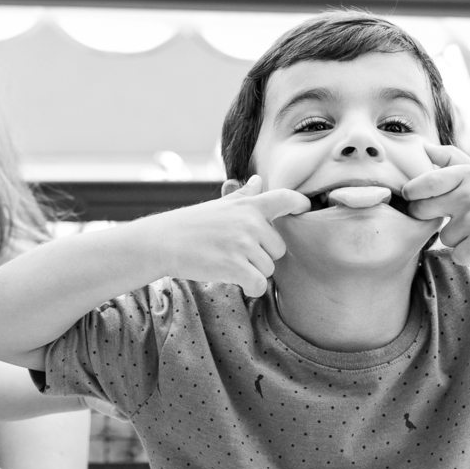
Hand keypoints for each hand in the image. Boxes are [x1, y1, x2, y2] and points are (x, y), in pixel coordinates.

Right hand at [151, 175, 308, 296]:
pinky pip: (258, 284)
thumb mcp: (220, 206)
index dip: (300, 204)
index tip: (305, 209)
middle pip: (279, 249)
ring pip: (268, 269)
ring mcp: (242, 244)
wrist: (163, 241)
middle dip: (262, 256)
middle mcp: (249, 222)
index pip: (285, 199)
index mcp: (248, 206)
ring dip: (253, 272)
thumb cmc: (192, 225)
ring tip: (230, 264)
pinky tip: (237, 281)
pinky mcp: (234, 266)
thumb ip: (244, 196)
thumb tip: (259, 180)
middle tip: (237, 253)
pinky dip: (250, 288)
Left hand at [402, 145, 469, 265]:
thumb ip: (449, 158)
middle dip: (427, 216)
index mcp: (464, 174)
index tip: (411, 198)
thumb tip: (422, 147)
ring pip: (443, 237)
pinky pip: (457, 255)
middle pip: (421, 211)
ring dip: (457, 238)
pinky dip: (468, 254)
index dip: (410, 193)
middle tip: (448, 215)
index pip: (422, 184)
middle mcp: (467, 194)